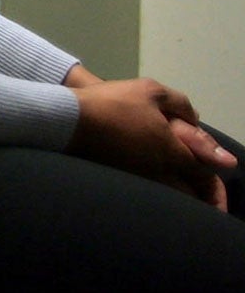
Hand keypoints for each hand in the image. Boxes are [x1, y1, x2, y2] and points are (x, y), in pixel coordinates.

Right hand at [71, 78, 228, 207]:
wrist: (70, 118)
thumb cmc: (113, 103)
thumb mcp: (151, 90)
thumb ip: (181, 105)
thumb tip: (196, 121)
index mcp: (171, 152)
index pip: (204, 173)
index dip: (215, 180)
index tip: (222, 185)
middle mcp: (159, 172)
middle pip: (189, 194)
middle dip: (204, 198)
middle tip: (210, 201)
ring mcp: (139, 179)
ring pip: (170, 197)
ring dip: (182, 197)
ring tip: (185, 193)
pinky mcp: (121, 179)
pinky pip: (151, 193)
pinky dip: (161, 193)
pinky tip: (156, 183)